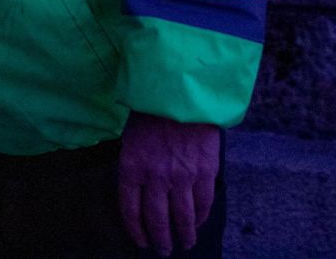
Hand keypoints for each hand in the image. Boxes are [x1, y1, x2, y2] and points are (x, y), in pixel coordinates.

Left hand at [117, 112, 219, 255]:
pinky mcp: (205, 172)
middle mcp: (155, 177)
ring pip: (182, 217)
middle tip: (163, 249)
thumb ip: (135, 165)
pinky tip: (198, 223)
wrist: (182, 92)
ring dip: (184, 235)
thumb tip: (140, 190)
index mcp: (132, 167)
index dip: (135, 229)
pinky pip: (203, 203)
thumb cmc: (152, 112)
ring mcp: (182, 177)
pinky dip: (201, 217)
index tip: (141, 240)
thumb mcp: (132, 137)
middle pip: (156, 219)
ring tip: (184, 243)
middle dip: (160, 239)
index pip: (130, 208)